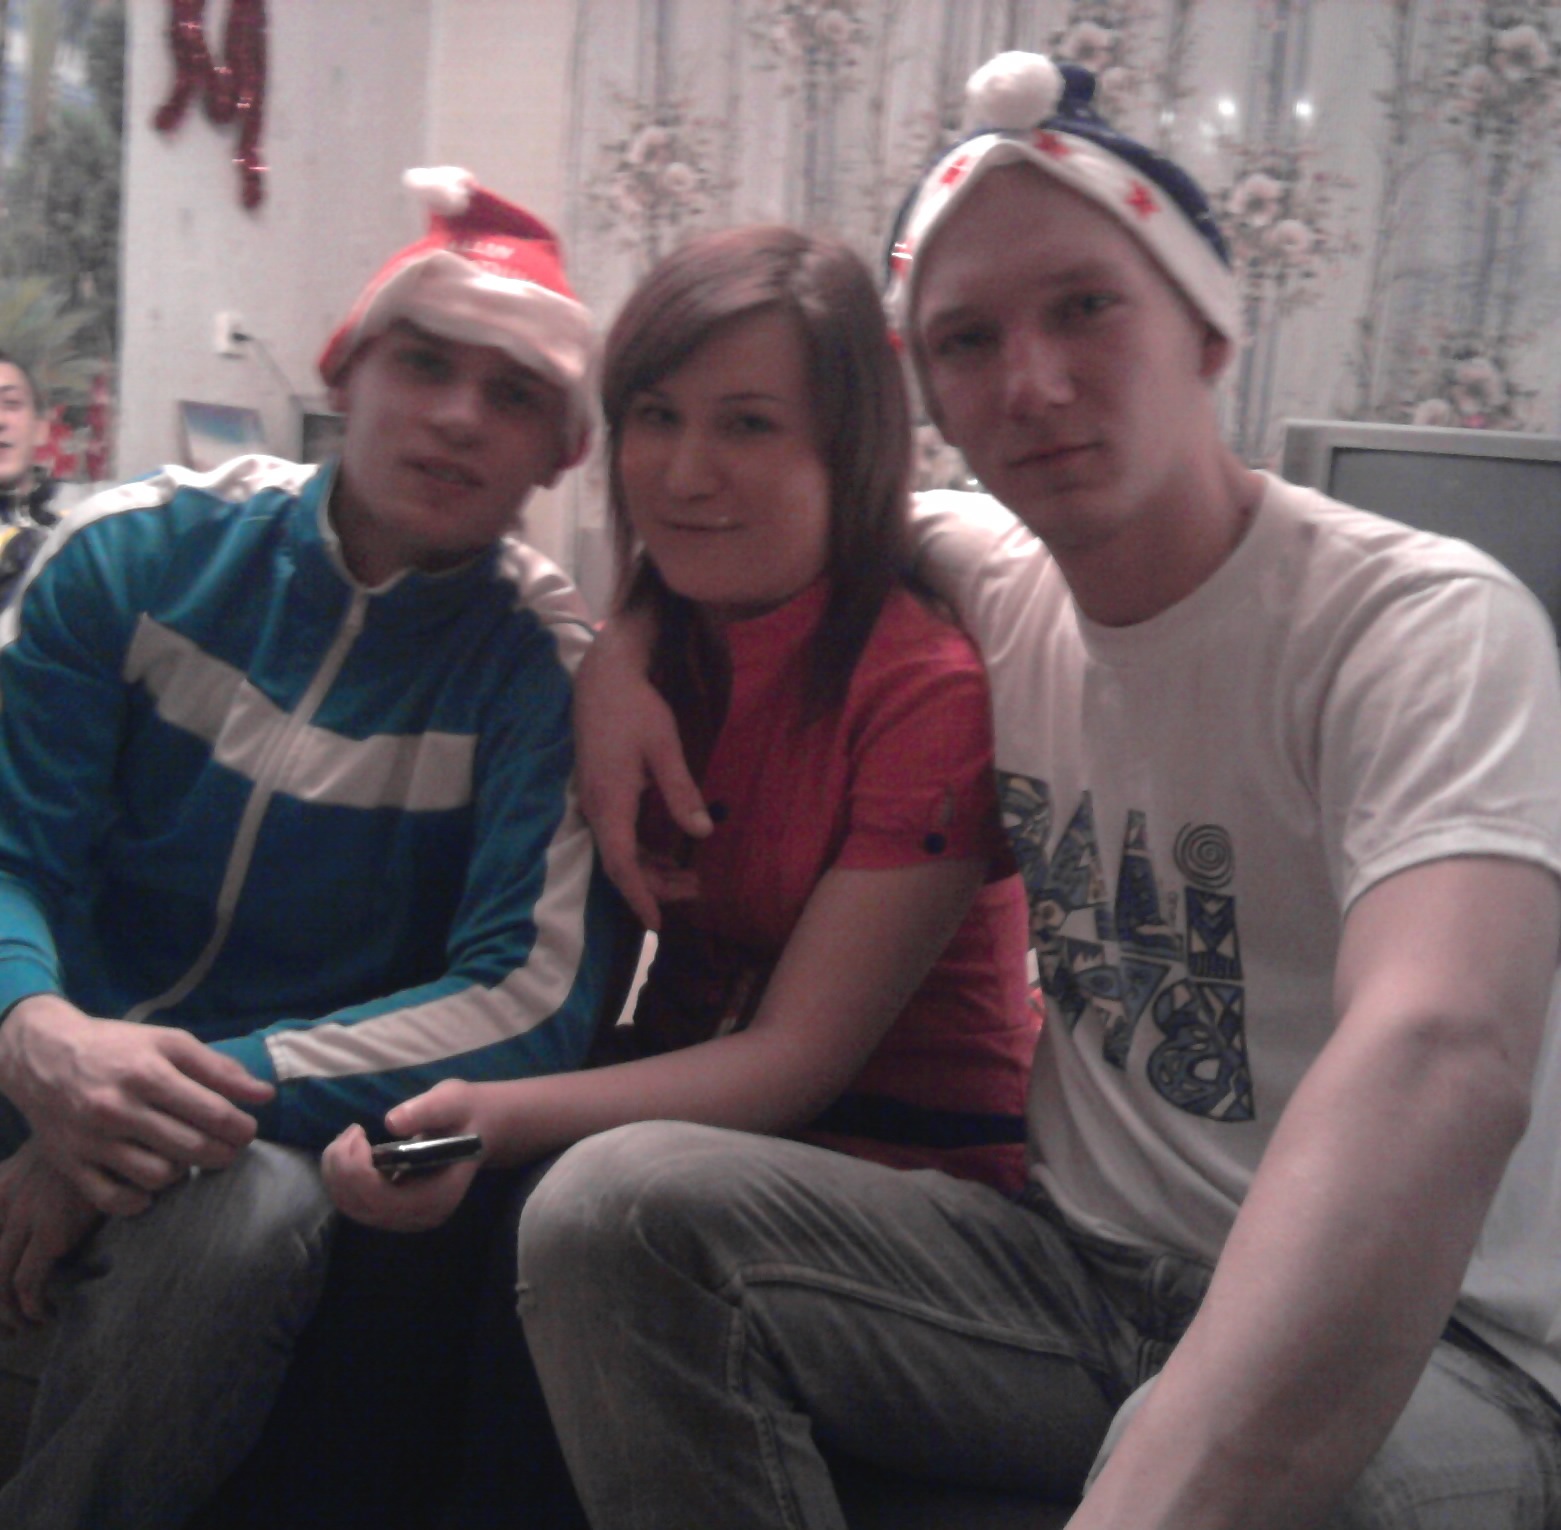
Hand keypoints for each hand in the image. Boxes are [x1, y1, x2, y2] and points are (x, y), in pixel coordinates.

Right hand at [0, 994, 274, 1213]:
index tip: (249, 1130)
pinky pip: (114, 1199)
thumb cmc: (118, 1048)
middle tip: (229, 1149)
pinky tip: (152, 1185)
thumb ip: (219, 1068)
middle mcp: (118, 1108)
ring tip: (188, 1158)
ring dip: (182, 1174)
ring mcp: (92, 1140)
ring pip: (157, 1177)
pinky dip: (140, 1200)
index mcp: (147, 1073)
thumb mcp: (169, 1043)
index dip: (241, 1127)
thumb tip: (265, 1094)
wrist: (43, 1057)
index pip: (212, 1112)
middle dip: (222, 1154)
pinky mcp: (71, 1164)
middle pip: (191, 1148)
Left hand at [0, 1141, 104, 1328]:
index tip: (2, 1294)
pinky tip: (48, 1314)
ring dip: (9, 1312)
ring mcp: (26, 1217)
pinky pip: (27, 1283)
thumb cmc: (103, 1144)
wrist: (129, 1132)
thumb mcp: (60, 1154)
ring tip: (27, 1326)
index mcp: (2, 1184)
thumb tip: (45, 1211)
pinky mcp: (52, 1233)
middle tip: (9, 1323)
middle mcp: (5, 1201)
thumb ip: (40, 1179)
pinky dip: (32, 1306)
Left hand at [322, 1081, 488, 1232]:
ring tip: (349, 1137)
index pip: (383, 1200)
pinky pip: (354, 1203)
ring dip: (336, 1172)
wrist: (477, 1129)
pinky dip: (341, 1178)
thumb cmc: (466, 1114)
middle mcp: (419, 1217)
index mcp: (438, 1196)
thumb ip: (426, 1110)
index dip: (358, 1171)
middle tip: (352, 1130)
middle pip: (361, 1206)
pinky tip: (350, 1151)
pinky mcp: (392, 1212)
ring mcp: (404, 1218)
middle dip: (342, 1168)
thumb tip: (392, 1122)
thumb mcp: (453, 1101)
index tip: (360, 1134)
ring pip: (351, 1206)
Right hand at [574, 615, 709, 928]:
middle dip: (657, 886)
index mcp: (609, 801)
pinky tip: (670, 856)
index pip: (620, 863)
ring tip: (692, 881)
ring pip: (620, 853)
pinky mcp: (600, 794)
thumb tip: (702, 833)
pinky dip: (643, 852)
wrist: (603, 679)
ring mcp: (595, 803)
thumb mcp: (664, 748)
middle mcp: (596, 809)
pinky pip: (619, 836)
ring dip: (652, 870)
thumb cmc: (635, 708)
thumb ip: (681, 791)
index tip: (657, 924)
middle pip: (622, 865)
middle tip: (698, 893)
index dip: (639, 896)